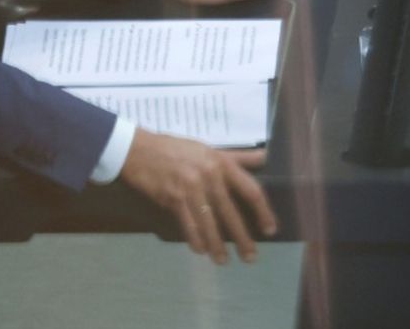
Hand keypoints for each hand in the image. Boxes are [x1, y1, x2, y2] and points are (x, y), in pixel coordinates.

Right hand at [119, 128, 277, 263]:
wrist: (139, 149)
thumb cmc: (175, 148)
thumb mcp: (209, 148)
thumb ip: (237, 157)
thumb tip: (264, 158)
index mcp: (221, 163)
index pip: (250, 190)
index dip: (263, 211)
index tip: (270, 230)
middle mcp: (209, 176)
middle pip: (231, 212)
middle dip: (241, 238)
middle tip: (250, 257)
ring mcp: (190, 188)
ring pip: (209, 222)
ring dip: (217, 245)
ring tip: (223, 261)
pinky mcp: (172, 198)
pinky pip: (188, 224)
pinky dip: (195, 239)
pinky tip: (201, 251)